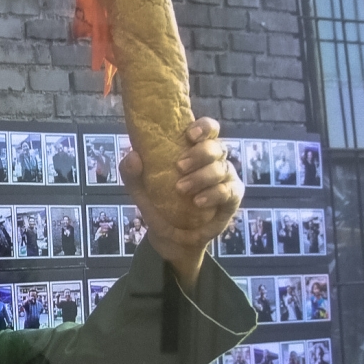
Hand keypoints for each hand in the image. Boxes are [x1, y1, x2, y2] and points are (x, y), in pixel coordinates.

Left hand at [120, 117, 243, 288]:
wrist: (169, 236)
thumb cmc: (158, 203)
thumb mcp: (139, 189)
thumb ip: (131, 172)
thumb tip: (133, 156)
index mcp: (194, 150)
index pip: (208, 129)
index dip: (204, 127)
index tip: (189, 134)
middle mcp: (213, 161)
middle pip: (217, 146)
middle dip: (200, 153)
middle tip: (179, 166)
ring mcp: (225, 178)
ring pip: (222, 168)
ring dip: (201, 177)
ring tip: (181, 189)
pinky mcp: (232, 197)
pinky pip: (228, 191)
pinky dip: (213, 194)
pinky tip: (198, 202)